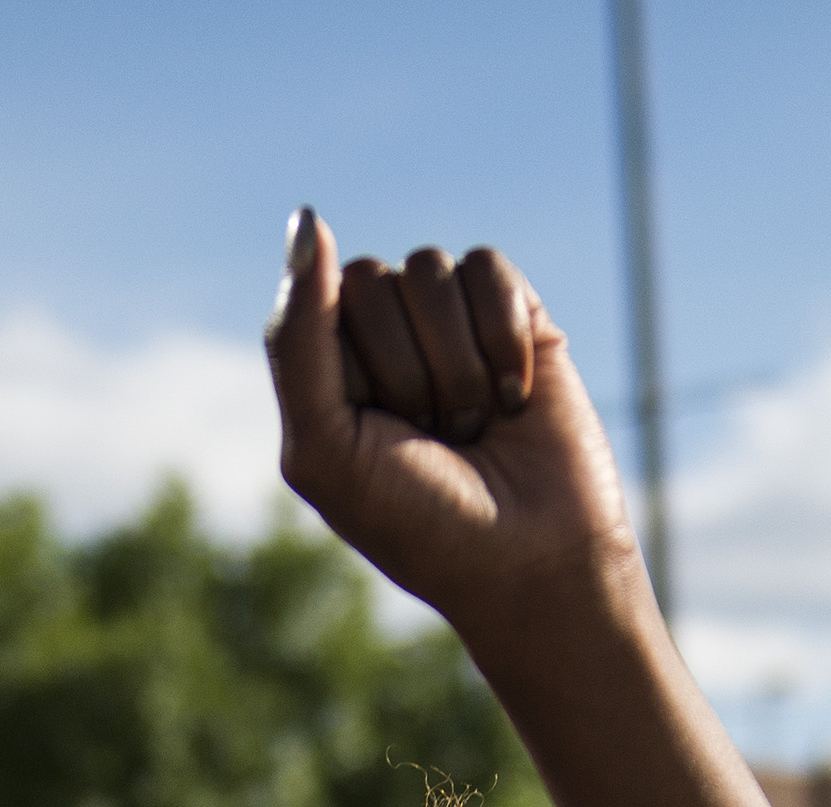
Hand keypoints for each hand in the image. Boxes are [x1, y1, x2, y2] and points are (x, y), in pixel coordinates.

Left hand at [267, 213, 641, 653]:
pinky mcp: (516, 316)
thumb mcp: (326, 446)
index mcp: (327, 367)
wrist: (532, 563)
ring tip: (474, 424)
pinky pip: (488, 271)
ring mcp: (450, 323)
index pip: (317, 300)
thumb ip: (298, 338)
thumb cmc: (420, 523)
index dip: (354, 370)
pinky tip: (516, 398)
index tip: (380, 436)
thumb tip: (309, 218)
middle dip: (406, 369)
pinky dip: (502, 340)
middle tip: (434, 437)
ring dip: (456, 364)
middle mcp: (384, 335)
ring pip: (431, 270)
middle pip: (369, 278)